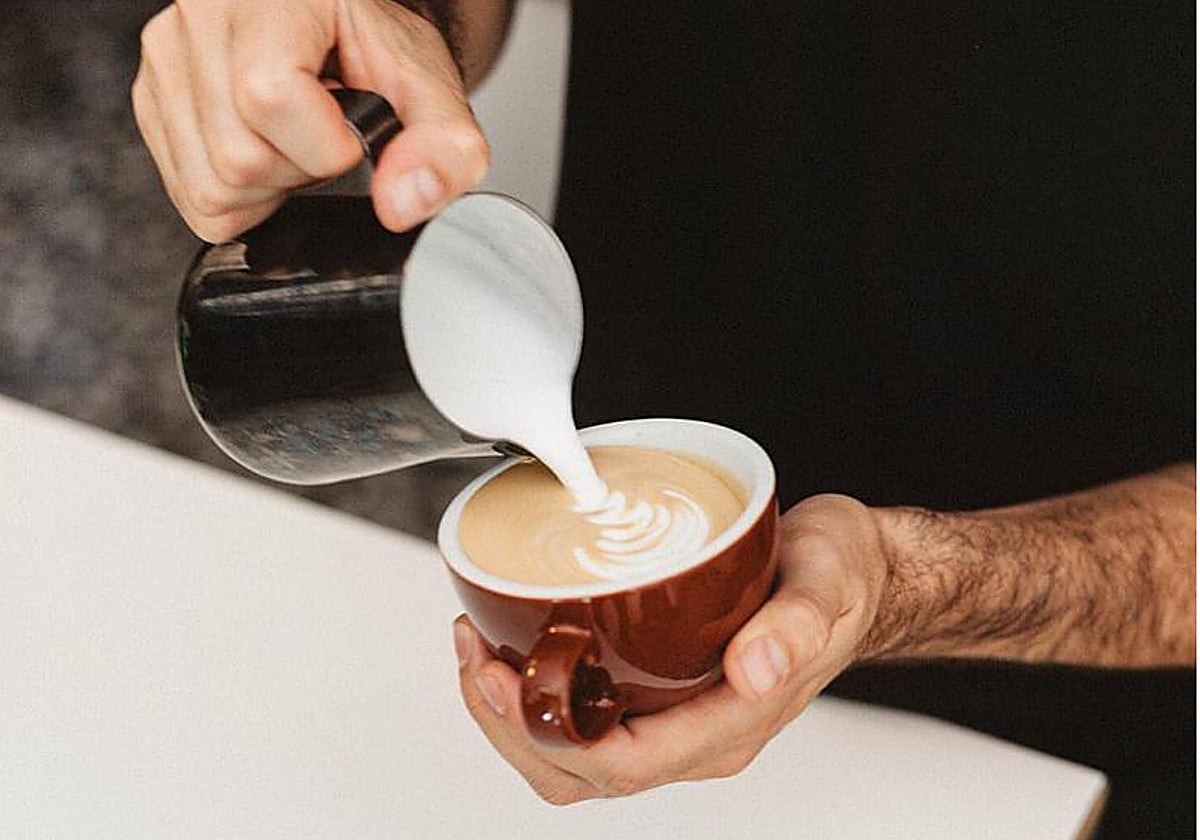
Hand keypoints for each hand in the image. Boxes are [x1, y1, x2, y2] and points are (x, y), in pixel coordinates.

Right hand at [132, 0, 488, 241]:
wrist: (339, 26)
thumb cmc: (375, 45)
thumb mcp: (429, 85)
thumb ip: (444, 146)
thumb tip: (402, 203)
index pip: (269, 98)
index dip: (325, 146)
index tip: (351, 135)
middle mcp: (202, 17)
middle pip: (236, 158)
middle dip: (299, 174)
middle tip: (325, 139)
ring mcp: (167, 59)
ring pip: (209, 185)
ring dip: (268, 189)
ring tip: (297, 143)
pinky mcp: (152, 100)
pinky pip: (190, 195)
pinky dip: (240, 196)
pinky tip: (269, 153)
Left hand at [452, 494, 888, 803]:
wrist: (856, 574)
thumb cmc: (841, 579)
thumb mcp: (828, 584)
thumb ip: (797, 626)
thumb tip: (753, 669)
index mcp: (730, 726)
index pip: (623, 765)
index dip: (550, 736)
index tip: (506, 678)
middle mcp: (696, 736)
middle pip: (579, 773)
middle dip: (511, 727)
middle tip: (478, 655)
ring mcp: (676, 719)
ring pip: (571, 756)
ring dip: (513, 713)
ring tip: (481, 647)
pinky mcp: (660, 692)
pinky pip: (583, 717)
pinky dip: (536, 690)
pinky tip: (518, 641)